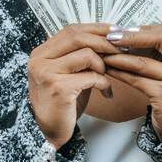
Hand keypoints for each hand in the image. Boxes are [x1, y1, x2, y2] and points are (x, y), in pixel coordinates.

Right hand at [27, 23, 123, 149]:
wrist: (48, 133)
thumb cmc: (63, 103)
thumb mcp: (69, 74)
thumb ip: (80, 56)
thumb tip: (109, 38)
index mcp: (41, 53)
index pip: (71, 30)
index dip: (95, 29)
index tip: (116, 32)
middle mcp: (40, 60)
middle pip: (77, 36)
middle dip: (104, 42)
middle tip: (122, 49)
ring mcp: (47, 73)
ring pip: (86, 54)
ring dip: (103, 65)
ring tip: (108, 77)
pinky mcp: (58, 88)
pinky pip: (91, 77)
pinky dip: (104, 83)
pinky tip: (106, 93)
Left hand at [103, 21, 161, 141]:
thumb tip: (134, 34)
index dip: (149, 27)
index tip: (129, 29)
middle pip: (161, 39)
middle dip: (132, 36)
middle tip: (112, 37)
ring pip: (144, 62)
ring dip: (120, 56)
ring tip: (104, 53)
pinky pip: (137, 80)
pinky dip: (121, 73)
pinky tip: (109, 70)